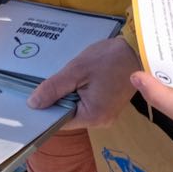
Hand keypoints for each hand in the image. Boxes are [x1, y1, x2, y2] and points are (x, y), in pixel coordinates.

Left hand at [28, 37, 142, 128]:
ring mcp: (107, 115)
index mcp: (93, 116)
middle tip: (51, 82)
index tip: (34, 98)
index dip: (46, 110)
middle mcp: (101, 121)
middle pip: (69, 116)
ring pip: (78, 109)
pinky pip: (88, 104)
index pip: (60, 121)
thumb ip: (54, 88)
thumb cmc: (110, 59)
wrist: (139, 50)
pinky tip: (80, 80)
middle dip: (59, 100)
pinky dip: (80, 93)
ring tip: (68, 79)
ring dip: (70, 95)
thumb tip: (33, 105)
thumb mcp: (77, 70)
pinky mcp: (110, 106)